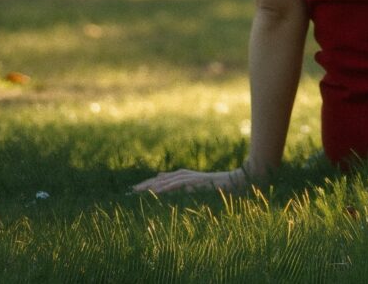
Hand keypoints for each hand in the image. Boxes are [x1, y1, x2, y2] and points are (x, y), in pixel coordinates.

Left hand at [131, 166, 249, 195]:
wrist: (237, 182)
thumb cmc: (220, 188)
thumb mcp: (200, 190)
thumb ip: (187, 189)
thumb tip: (175, 190)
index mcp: (185, 178)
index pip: (162, 181)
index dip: (148, 185)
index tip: (134, 191)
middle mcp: (186, 176)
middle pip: (161, 179)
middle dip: (145, 185)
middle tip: (130, 192)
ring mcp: (191, 178)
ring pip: (167, 181)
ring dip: (152, 186)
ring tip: (139, 191)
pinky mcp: (197, 182)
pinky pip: (179, 184)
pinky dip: (168, 187)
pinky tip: (157, 192)